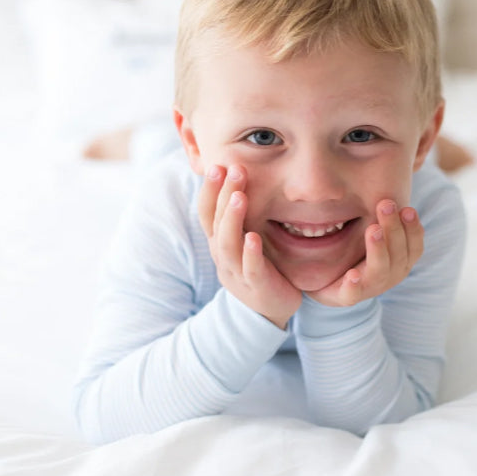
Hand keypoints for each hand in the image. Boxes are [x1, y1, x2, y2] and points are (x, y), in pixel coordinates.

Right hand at [198, 164, 301, 328]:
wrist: (269, 310)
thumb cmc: (258, 267)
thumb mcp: (245, 238)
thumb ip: (240, 215)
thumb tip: (238, 176)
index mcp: (219, 242)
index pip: (207, 212)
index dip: (210, 190)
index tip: (217, 165)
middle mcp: (222, 255)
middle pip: (217, 223)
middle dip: (223, 195)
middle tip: (233, 169)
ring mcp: (237, 272)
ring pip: (228, 244)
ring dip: (232, 219)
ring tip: (239, 197)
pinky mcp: (256, 286)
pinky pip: (251, 268)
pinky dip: (250, 253)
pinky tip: (253, 238)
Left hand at [308, 200, 423, 306]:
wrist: (322, 279)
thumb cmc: (352, 247)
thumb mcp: (369, 225)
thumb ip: (380, 208)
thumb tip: (392, 167)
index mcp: (399, 257)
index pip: (415, 244)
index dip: (413, 227)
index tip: (406, 207)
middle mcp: (390, 273)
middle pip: (401, 253)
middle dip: (394, 228)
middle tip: (385, 204)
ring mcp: (370, 286)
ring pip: (382, 271)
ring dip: (379, 249)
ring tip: (372, 230)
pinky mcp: (346, 297)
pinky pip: (354, 294)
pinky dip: (355, 284)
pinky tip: (351, 275)